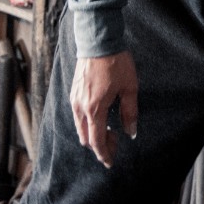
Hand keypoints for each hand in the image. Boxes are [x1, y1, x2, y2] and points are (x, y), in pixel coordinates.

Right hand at [71, 50, 138, 167]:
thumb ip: (130, 112)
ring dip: (93, 133)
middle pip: (86, 137)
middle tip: (116, 143)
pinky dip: (88, 122)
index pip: (96, 140)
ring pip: (80, 127)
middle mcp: (80, 107)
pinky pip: (78, 115)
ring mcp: (74, 99)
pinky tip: (100, 116)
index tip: (110, 162)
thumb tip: (130, 132)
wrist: (98, 41)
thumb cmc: (116, 62)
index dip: (104, 153)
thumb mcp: (129, 88)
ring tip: (110, 130)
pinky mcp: (73, 92)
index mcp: (94, 109)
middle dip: (100, 145)